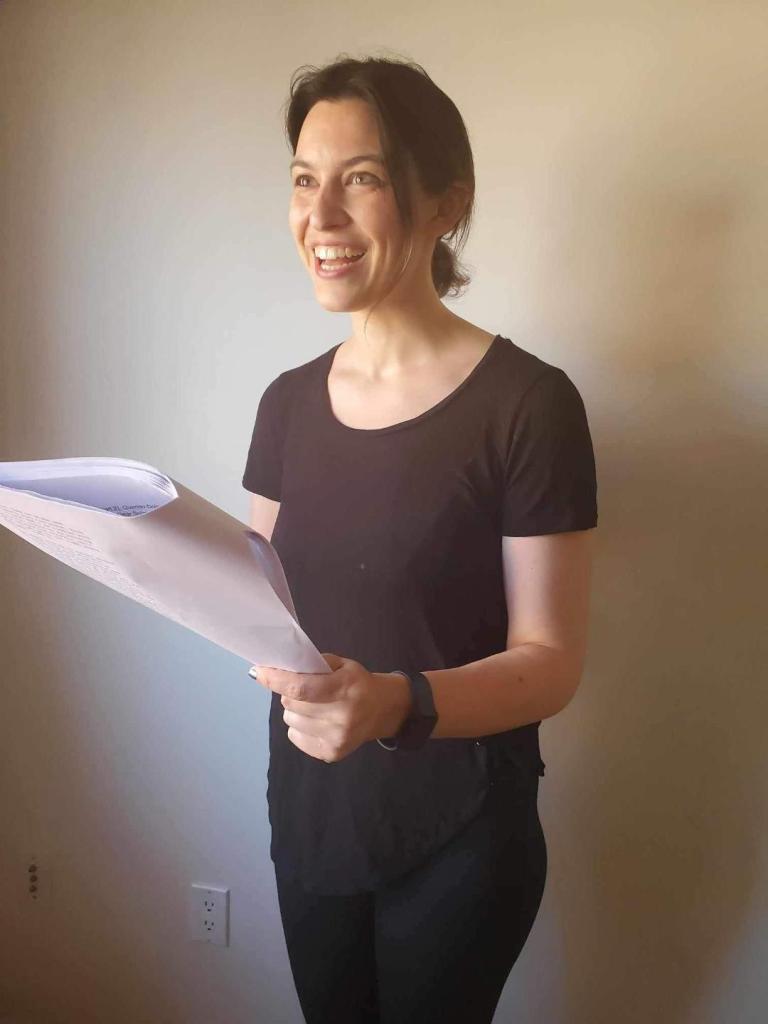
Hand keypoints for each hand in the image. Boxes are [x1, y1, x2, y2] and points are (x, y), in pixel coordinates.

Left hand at [248, 653, 409, 762]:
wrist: (384, 710)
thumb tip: (274, 669)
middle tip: (305, 689)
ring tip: (314, 706)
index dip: (276, 680)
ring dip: (295, 710)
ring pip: (290, 720)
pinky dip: (300, 726)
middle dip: (290, 693)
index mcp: (345, 688)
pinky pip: (295, 736)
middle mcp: (342, 716)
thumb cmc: (358, 683)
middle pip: (292, 703)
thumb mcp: (342, 665)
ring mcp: (336, 738)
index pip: (301, 687)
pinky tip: (317, 721)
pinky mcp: (331, 754)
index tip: (259, 671)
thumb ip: (312, 666)